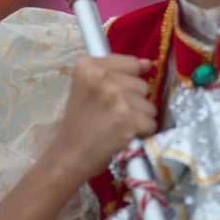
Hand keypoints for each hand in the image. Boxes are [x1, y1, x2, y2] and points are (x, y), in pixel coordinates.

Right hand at [47, 55, 156, 181]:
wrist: (69, 156)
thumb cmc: (79, 122)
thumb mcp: (87, 87)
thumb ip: (115, 71)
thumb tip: (148, 63)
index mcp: (88, 66)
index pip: (131, 63)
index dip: (129, 80)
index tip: (119, 92)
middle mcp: (102, 77)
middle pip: (141, 84)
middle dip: (133, 100)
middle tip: (112, 113)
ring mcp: (116, 97)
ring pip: (149, 104)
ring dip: (139, 117)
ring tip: (118, 125)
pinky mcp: (128, 119)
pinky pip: (150, 122)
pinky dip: (142, 132)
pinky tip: (124, 135)